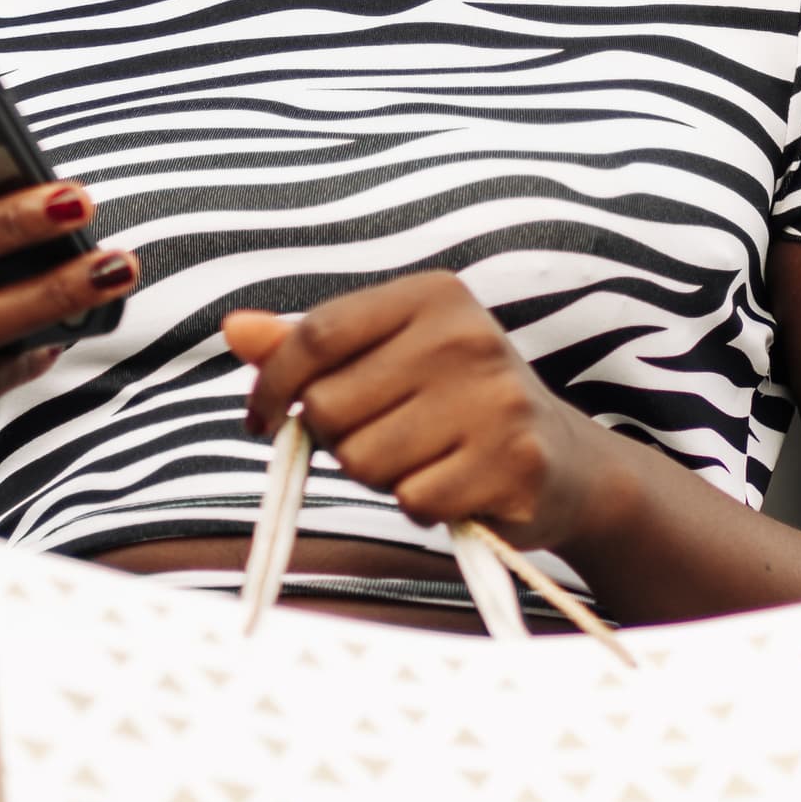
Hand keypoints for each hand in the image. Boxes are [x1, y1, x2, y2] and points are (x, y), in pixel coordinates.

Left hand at [222, 272, 619, 551]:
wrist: (566, 462)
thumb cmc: (457, 405)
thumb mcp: (389, 358)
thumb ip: (309, 346)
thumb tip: (234, 329)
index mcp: (432, 296)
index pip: (315, 336)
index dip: (272, 385)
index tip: (261, 419)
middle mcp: (468, 337)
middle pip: (328, 405)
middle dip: (337, 438)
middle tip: (385, 438)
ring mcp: (496, 400)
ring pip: (362, 460)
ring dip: (380, 475)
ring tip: (425, 459)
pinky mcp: (513, 464)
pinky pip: (411, 499)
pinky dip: (420, 505)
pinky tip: (456, 486)